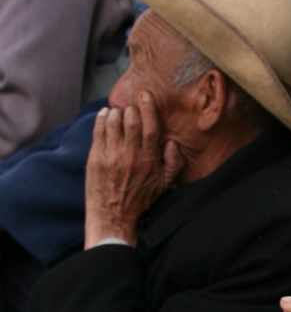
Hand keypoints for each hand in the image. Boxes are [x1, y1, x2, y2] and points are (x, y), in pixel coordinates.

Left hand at [84, 94, 183, 247]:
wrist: (113, 216)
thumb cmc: (140, 200)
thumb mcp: (164, 185)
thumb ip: (173, 163)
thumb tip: (172, 143)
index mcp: (149, 160)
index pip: (150, 127)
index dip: (148, 108)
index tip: (145, 95)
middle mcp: (131, 155)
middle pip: (131, 121)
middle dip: (130, 108)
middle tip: (130, 105)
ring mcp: (111, 156)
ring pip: (114, 123)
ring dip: (116, 113)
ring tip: (118, 111)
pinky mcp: (96, 158)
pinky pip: (98, 131)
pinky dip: (101, 119)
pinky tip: (104, 115)